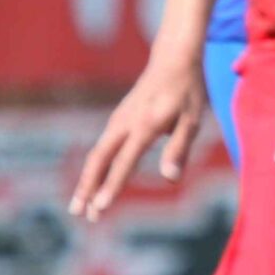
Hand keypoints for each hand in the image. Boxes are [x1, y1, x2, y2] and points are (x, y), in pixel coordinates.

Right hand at [69, 41, 210, 219]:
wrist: (173, 59)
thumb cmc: (188, 91)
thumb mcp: (193, 119)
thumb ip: (179, 149)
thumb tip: (170, 178)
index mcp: (146, 125)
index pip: (125, 161)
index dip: (112, 186)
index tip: (101, 208)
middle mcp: (125, 123)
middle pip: (99, 160)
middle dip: (88, 188)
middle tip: (80, 214)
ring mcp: (118, 120)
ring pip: (97, 154)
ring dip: (87, 181)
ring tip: (81, 207)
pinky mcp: (118, 120)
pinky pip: (102, 147)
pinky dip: (95, 168)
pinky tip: (93, 184)